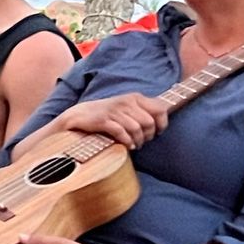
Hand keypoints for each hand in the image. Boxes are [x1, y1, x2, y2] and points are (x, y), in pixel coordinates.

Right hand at [54, 94, 168, 149]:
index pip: (160, 109)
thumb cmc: (107, 114)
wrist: (80, 115)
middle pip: (149, 122)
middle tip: (143, 141)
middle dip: (148, 135)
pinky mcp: (104, 120)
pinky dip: (126, 141)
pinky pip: (121, 132)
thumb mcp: (127, 108)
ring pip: (136, 128)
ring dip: (138, 140)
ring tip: (135, 145)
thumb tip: (163, 121)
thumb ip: (144, 111)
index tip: (157, 132)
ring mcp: (115, 111)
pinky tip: (127, 145)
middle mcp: (127, 102)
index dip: (162, 124)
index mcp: (135, 98)